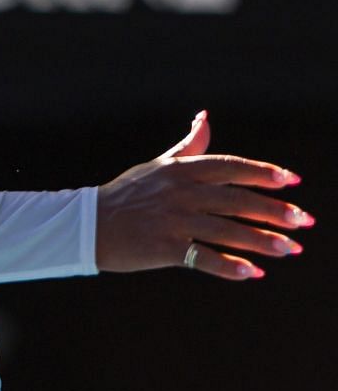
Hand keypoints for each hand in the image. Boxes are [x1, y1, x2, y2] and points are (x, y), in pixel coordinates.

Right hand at [94, 112, 309, 277]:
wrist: (86, 225)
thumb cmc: (125, 195)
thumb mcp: (157, 166)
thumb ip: (188, 147)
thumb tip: (206, 118)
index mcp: (181, 171)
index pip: (231, 167)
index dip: (263, 173)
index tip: (290, 181)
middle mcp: (180, 194)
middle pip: (236, 201)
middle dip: (274, 211)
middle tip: (303, 220)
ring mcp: (172, 221)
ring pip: (226, 231)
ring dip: (262, 241)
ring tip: (291, 249)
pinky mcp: (162, 248)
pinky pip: (202, 258)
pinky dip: (229, 267)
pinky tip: (252, 273)